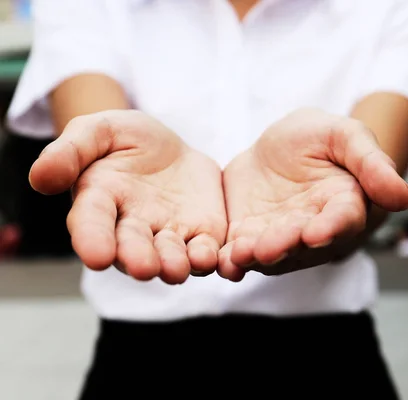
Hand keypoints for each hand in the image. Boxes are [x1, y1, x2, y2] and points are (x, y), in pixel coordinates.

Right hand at [29, 110, 226, 283]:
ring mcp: (168, 235)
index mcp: (100, 201)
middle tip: (144, 267)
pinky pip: (206, 250)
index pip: (92, 223)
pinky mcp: (202, 233)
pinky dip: (210, 258)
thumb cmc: (126, 139)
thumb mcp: (98, 130)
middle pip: (133, 248)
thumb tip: (40, 178)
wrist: (169, 146)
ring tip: (178, 268)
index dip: (93, 240)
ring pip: (170, 257)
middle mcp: (132, 227)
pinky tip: (216, 258)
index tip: (96, 256)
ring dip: (174, 265)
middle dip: (137, 259)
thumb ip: (71, 151)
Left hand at [218, 108, 407, 280]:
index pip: (342, 220)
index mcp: (344, 204)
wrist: (279, 145)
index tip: (317, 231)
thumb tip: (403, 198)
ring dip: (256, 258)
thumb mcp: (345, 135)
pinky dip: (233, 259)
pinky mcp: (250, 237)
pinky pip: (242, 252)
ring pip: (272, 254)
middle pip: (303, 244)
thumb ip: (371, 163)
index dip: (331, 227)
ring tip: (240, 254)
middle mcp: (315, 229)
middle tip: (269, 247)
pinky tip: (222, 259)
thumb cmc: (320, 138)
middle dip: (286, 246)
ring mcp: (282, 237)